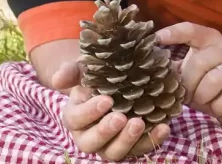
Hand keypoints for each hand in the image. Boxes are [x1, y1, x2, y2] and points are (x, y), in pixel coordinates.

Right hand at [53, 61, 169, 159]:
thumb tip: (58, 79)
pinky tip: (164, 127)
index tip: (107, 99)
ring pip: (114, 152)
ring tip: (140, 123)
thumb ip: (72, 71)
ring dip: (127, 141)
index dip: (90, 112)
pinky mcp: (132, 145)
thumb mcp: (84, 69)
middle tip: (121, 117)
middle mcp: (90, 135)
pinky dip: (153, 140)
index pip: (76, 119)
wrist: (119, 81)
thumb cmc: (97, 76)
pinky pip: (140, 148)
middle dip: (106, 132)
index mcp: (75, 117)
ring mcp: (111, 143)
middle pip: (92, 143)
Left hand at [156, 22, 221, 128]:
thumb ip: (175, 68)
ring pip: (212, 82)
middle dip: (188, 83)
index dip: (173, 33)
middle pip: (198, 62)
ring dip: (203, 98)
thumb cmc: (212, 85)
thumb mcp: (192, 74)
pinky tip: (220, 107)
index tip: (156, 39)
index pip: (191, 30)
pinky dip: (217, 109)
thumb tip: (149, 67)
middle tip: (186, 95)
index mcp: (211, 39)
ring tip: (205, 101)